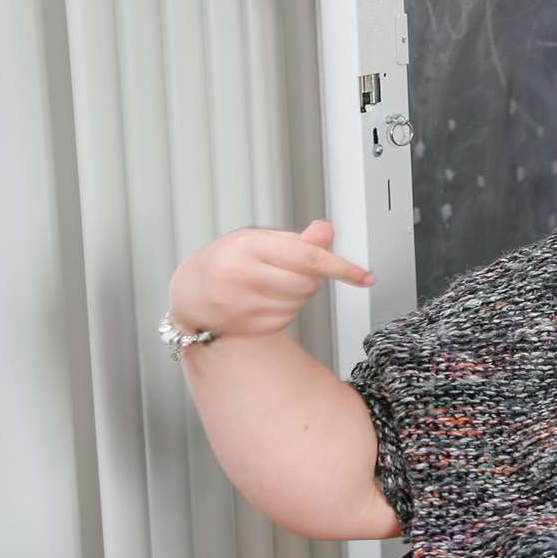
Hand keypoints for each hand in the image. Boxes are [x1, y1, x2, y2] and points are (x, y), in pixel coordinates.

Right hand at [168, 220, 373, 337]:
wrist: (191, 291)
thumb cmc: (230, 259)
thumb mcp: (259, 239)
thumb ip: (298, 239)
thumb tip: (328, 231)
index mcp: (249, 246)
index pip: (308, 257)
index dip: (342, 267)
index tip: (366, 276)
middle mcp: (242, 275)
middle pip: (307, 283)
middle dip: (311, 278)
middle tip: (289, 270)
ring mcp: (242, 304)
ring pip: (300, 302)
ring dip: (298, 295)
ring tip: (270, 284)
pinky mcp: (245, 326)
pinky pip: (287, 319)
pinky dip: (286, 310)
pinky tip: (262, 301)